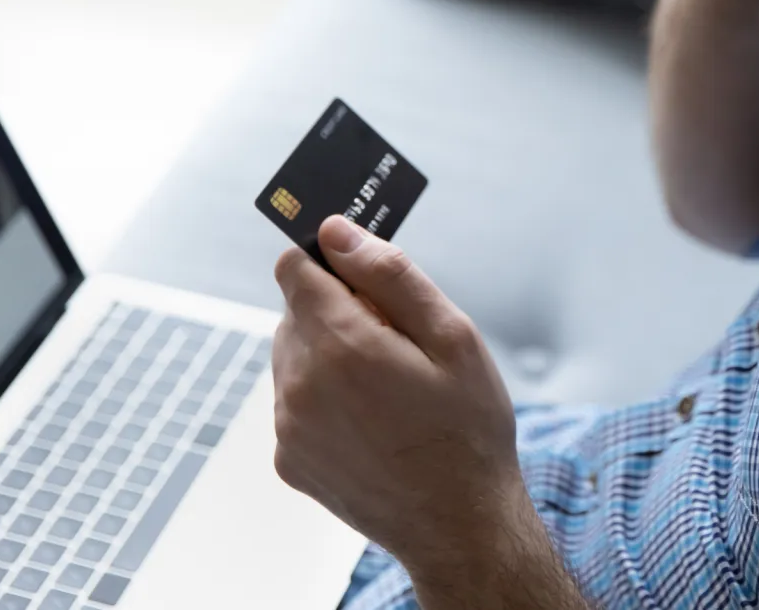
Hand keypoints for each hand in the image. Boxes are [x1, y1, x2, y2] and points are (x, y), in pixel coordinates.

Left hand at [272, 217, 530, 585]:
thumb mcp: (453, 337)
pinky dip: (325, 397)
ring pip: (293, 355)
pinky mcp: (289, 460)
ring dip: (330, 353)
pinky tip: (373, 420)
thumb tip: (337, 232)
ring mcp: (289, 428)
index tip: (365, 278)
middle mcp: (300, 385)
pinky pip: (295, 401)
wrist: (461, 526)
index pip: (294, 267)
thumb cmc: (468, 429)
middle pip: (295, 311)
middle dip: (339, 311)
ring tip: (388, 386)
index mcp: (341, 346)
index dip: (332, 262)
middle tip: (397, 344)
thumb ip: (390, 275)